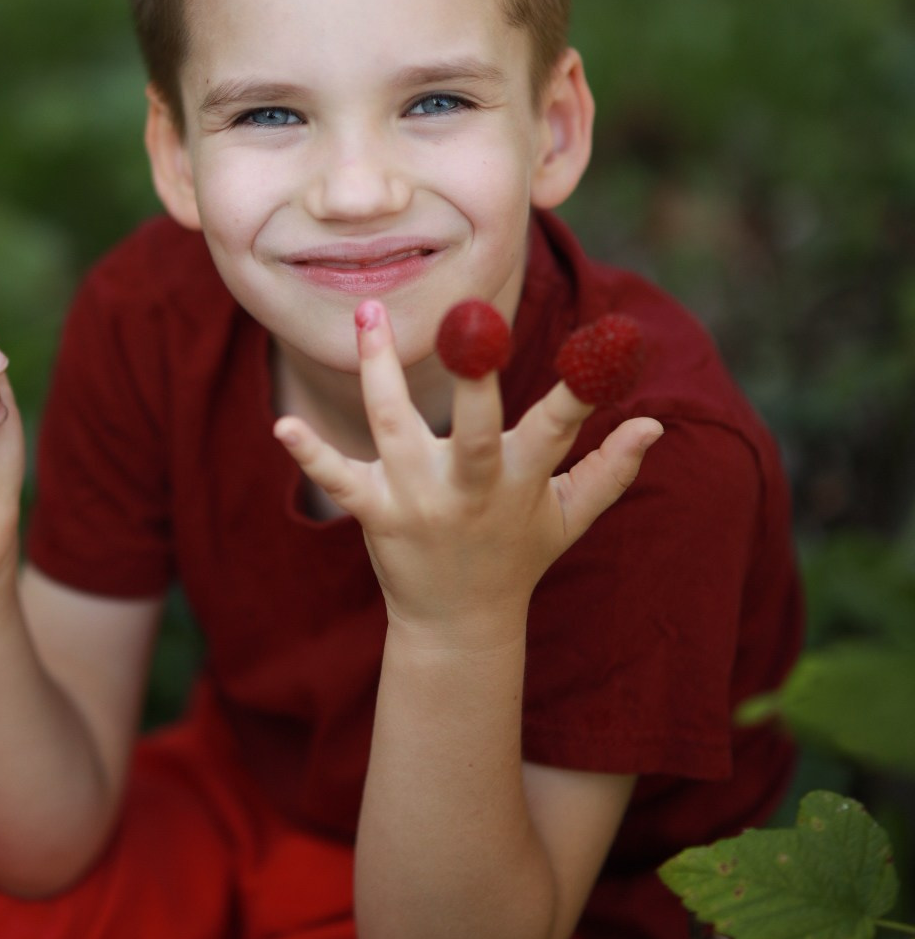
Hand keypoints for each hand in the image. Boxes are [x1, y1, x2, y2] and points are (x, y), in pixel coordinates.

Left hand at [274, 300, 662, 637]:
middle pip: (474, 429)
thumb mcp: (568, 517)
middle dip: (473, 381)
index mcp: (521, 481)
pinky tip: (283, 425)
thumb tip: (654, 423)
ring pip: (395, 427)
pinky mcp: (375, 513)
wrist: (459, 625)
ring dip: (380, 370)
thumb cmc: (516, 555)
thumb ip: (610, 469)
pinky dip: (310, 453)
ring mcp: (419, 500)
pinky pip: (339, 480)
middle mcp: (470, 488)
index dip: (584, 390)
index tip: (606, 343)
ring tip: (370, 313)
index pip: (560, 427)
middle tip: (469, 322)